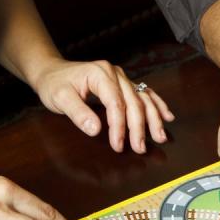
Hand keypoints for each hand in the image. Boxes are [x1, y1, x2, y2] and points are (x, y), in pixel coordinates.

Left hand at [31, 58, 174, 152]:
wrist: (51, 71)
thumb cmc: (54, 83)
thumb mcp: (59, 98)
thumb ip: (77, 113)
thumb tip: (96, 130)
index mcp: (100, 74)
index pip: (116, 103)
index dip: (119, 126)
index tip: (118, 146)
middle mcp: (115, 73)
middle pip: (134, 102)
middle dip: (139, 127)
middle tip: (140, 148)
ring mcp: (122, 78)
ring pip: (144, 98)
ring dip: (153, 119)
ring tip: (160, 137)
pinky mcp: (124, 83)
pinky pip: (145, 93)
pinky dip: (157, 105)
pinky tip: (167, 116)